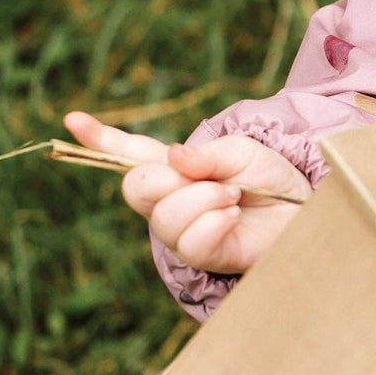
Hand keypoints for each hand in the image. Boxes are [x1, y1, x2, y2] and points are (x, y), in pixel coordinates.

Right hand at [63, 111, 311, 274]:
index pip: (129, 153)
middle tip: (214, 179)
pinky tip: (234, 216)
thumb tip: (173, 158)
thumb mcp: (242, 153)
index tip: (72, 120)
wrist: (303, 210)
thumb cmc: (270, 179)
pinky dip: (216, 222)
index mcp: (173, 167)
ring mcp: (182, 229)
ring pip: (165, 215)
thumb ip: (207, 155)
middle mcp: (169, 200)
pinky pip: (190, 240)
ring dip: (205, 199)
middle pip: (136, 188)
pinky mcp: (200, 254)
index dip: (100, 139)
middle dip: (171, 179)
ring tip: (234, 197)